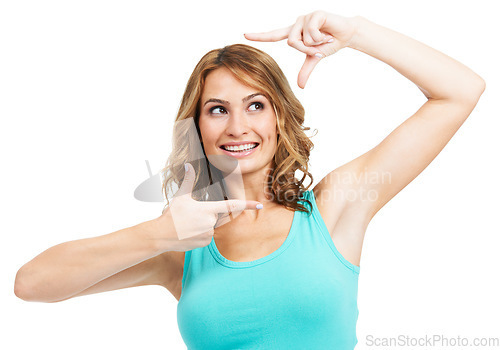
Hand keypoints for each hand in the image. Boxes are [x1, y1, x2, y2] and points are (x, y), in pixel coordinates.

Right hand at [154, 163, 262, 251]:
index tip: (259, 205)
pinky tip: (189, 232)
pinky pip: (208, 235)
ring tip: (189, 223)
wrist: (161, 236)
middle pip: (219, 215)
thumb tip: (188, 165)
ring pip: (213, 226)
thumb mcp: (180, 196)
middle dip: (210, 213)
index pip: (232, 206)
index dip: (247, 205)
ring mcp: (209, 234)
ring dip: (204, 223)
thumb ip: (188, 181)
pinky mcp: (205, 243)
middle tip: (194, 215)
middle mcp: (211, 222)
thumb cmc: (171, 215)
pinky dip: (201, 232)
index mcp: (208, 209)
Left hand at [244, 10, 358, 88]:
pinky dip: (321, 38)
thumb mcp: (314, 58)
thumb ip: (305, 70)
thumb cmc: (329, 44)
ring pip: (301, 38)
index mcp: (294, 33)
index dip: (260, 36)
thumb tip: (300, 86)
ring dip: (315, 44)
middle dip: (306, 49)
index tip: (245, 35)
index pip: (274, 35)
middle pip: (291, 42)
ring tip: (324, 39)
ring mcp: (305, 18)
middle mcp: (296, 24)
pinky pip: (312, 32)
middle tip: (319, 46)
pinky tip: (328, 33)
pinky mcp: (315, 14)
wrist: (347, 34)